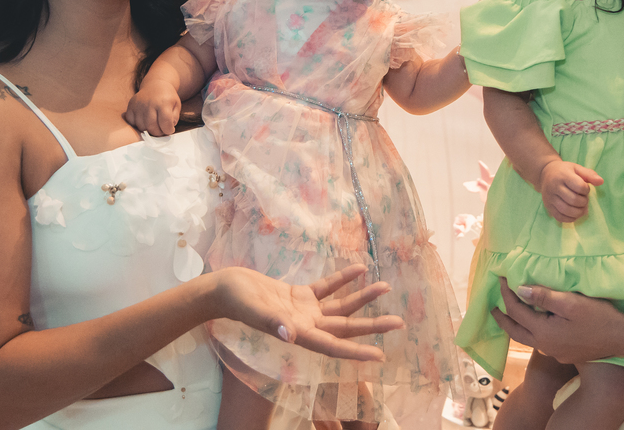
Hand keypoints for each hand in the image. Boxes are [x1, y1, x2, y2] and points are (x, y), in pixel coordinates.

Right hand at [123, 80, 181, 135]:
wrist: (155, 85)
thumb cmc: (167, 97)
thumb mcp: (176, 105)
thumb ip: (174, 118)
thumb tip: (168, 129)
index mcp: (164, 103)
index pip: (165, 123)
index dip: (168, 130)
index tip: (170, 130)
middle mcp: (150, 103)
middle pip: (152, 127)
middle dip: (158, 133)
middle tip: (161, 131)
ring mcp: (139, 105)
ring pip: (141, 126)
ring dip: (148, 130)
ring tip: (154, 125)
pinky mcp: (131, 106)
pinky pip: (131, 122)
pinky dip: (137, 125)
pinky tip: (144, 121)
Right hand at [215, 264, 404, 361]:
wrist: (223, 289)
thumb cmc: (236, 301)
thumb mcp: (254, 310)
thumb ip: (272, 323)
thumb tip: (290, 335)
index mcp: (298, 334)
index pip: (333, 347)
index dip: (356, 352)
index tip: (380, 356)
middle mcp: (306, 325)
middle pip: (345, 328)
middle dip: (372, 326)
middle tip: (399, 323)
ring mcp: (304, 311)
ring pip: (340, 306)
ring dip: (362, 298)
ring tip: (385, 286)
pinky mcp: (299, 295)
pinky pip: (327, 288)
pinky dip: (343, 279)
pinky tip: (360, 268)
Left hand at [491, 278, 623, 365]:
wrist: (623, 339)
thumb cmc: (598, 317)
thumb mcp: (571, 302)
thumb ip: (544, 296)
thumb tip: (519, 289)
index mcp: (543, 332)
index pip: (517, 310)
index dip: (507, 293)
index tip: (501, 278)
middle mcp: (545, 346)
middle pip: (515, 332)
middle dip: (502, 318)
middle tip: (491, 307)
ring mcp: (555, 353)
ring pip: (527, 339)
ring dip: (516, 325)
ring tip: (510, 314)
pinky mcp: (564, 355)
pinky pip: (540, 342)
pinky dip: (530, 331)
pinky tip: (536, 324)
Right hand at [538, 161, 602, 221]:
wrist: (545, 173)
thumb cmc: (565, 171)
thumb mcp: (577, 168)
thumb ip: (589, 174)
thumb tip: (601, 182)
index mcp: (563, 175)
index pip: (579, 186)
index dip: (586, 190)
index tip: (585, 189)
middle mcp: (554, 187)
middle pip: (573, 200)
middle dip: (583, 202)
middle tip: (584, 199)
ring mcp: (549, 198)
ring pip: (566, 211)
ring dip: (578, 212)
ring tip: (581, 208)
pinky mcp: (547, 206)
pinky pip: (560, 217)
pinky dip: (570, 218)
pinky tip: (574, 214)